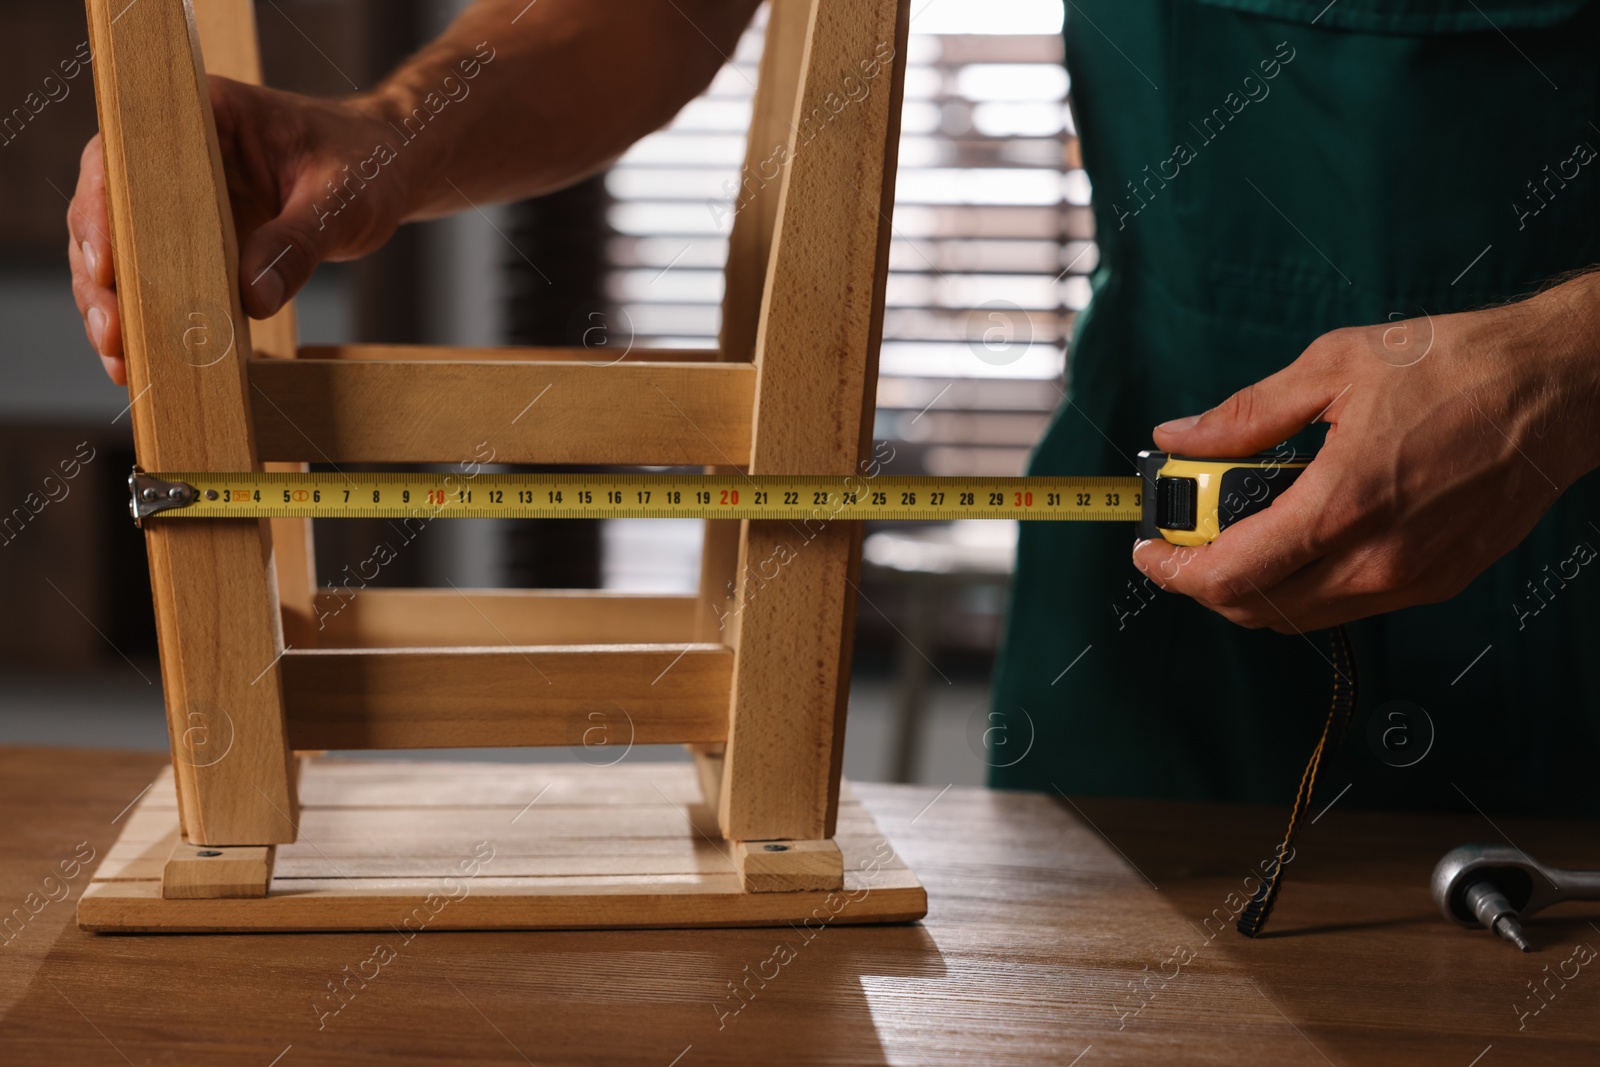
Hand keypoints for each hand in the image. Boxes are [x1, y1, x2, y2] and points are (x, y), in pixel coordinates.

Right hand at [68, 76, 412, 384]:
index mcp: (200, 116)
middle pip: (109, 211)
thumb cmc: (365, 165)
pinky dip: (149, 316)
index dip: (102, 210)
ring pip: (122, 251)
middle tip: (112, 332)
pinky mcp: (194, 241)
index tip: (106, 265)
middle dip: (100, 276)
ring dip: (116, 305)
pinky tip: (142, 359)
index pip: (125, 156)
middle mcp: (172, 154)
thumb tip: (253, 298)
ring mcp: (178, 200)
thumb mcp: (341, 200)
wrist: (386, 171)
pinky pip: (158, 277)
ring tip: (122, 359)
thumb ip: (297, 242)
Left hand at [1131, 276, 1599, 632]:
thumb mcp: (1334, 367)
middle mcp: (1376, 561)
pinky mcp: (1435, 583)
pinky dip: (1302, 583)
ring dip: (1251, 586)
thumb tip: (1178, 437)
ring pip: (1299, 616)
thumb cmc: (1457, 367)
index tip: (1146, 550)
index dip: (1172, 570)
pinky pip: (1344, 606)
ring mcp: (1409, 581)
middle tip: (1182, 537)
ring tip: (1234, 530)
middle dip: (1203, 581)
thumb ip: (1246, 415)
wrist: (1561, 387)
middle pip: (1255, 609)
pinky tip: (1296, 533)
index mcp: (1343, 506)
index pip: (1230, 574)